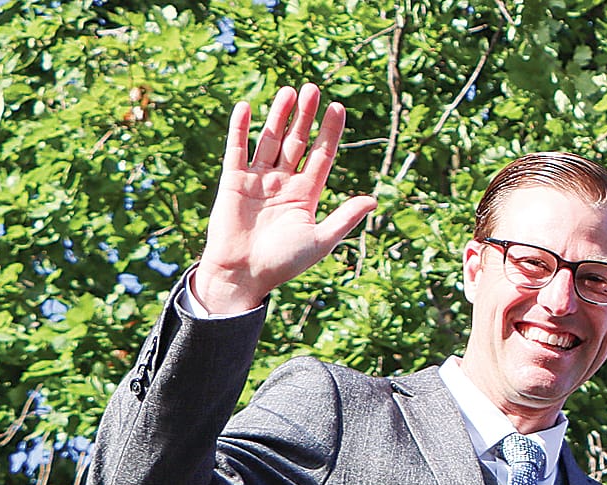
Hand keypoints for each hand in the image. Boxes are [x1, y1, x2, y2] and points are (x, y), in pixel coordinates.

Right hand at [190, 84, 376, 314]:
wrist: (245, 274)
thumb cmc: (284, 263)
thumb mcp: (320, 240)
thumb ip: (345, 218)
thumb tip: (373, 200)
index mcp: (307, 195)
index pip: (321, 156)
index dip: (329, 133)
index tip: (338, 108)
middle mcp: (284, 183)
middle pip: (297, 142)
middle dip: (305, 117)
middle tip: (312, 88)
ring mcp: (258, 179)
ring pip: (270, 140)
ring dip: (278, 116)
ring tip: (289, 91)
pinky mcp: (233, 181)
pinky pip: (237, 149)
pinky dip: (240, 129)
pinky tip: (247, 107)